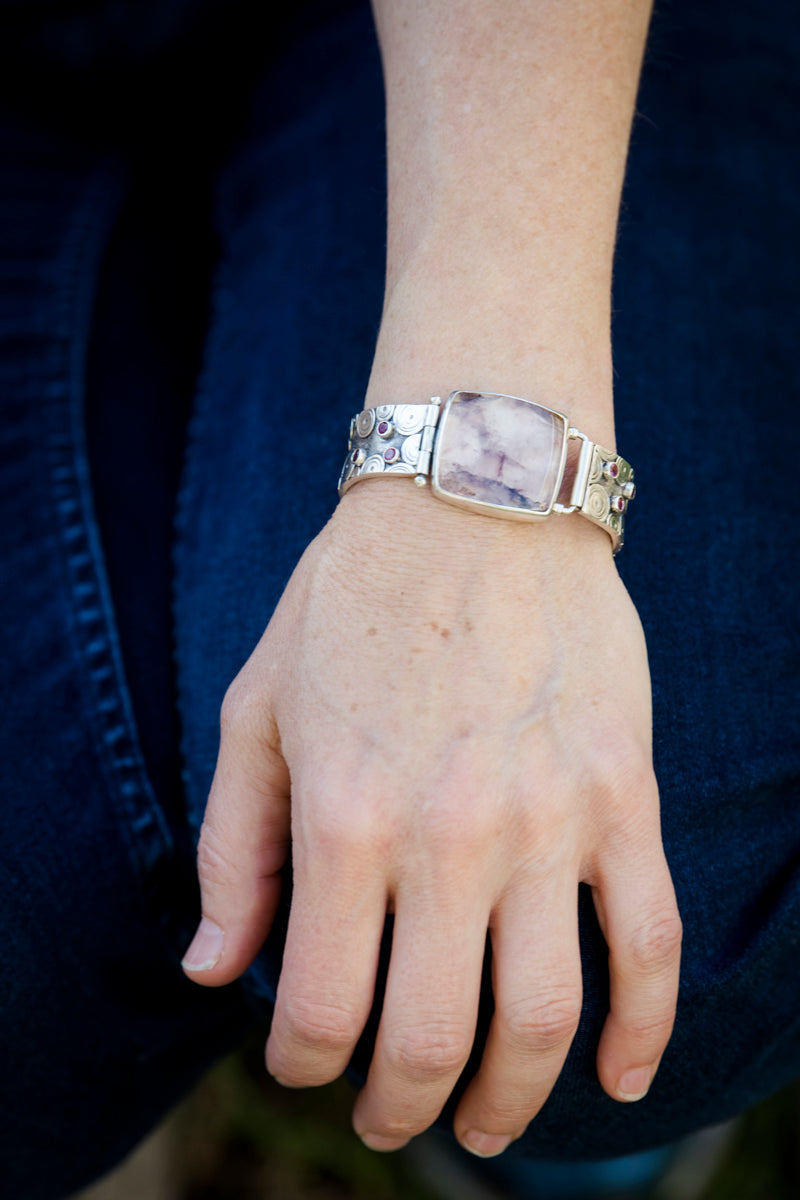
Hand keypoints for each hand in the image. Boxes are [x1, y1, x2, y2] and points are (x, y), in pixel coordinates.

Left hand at [182, 480, 680, 1156]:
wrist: (475, 500)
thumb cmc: (349, 602)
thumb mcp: (255, 709)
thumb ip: (234, 849)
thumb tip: (211, 973)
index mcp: (345, 815)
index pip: (323, 1008)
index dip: (303, 1065)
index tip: (302, 1063)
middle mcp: (450, 834)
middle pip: (432, 1038)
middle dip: (400, 1106)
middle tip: (390, 1120)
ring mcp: (550, 818)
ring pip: (542, 1016)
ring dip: (512, 1101)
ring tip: (488, 1128)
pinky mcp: (621, 794)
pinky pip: (652, 939)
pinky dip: (644, 1030)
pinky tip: (620, 1081)